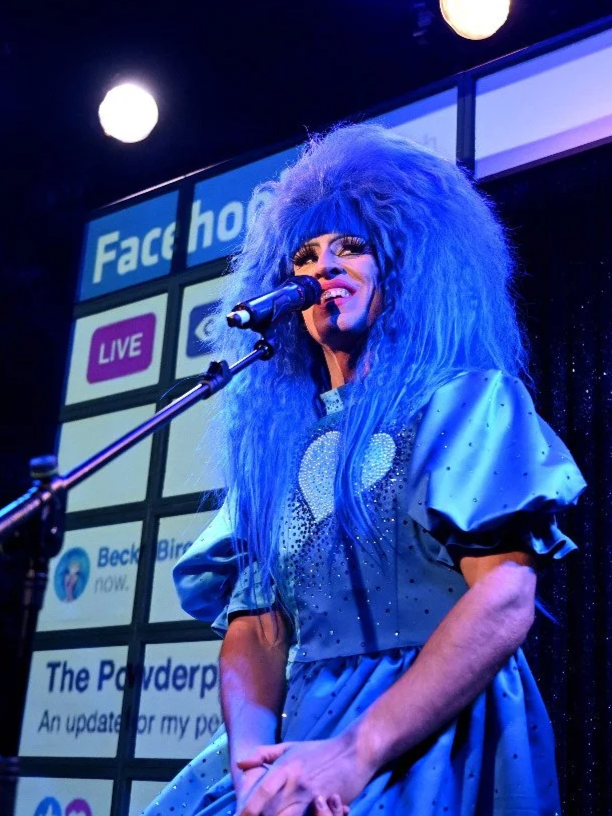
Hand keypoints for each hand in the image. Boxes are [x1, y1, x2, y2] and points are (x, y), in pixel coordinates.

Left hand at [235, 735, 372, 815]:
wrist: (354, 752)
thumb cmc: (319, 751)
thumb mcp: (290, 747)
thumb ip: (263, 754)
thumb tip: (240, 764)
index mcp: (285, 769)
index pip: (261, 793)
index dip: (247, 810)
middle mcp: (295, 784)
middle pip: (271, 812)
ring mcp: (312, 798)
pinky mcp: (327, 807)